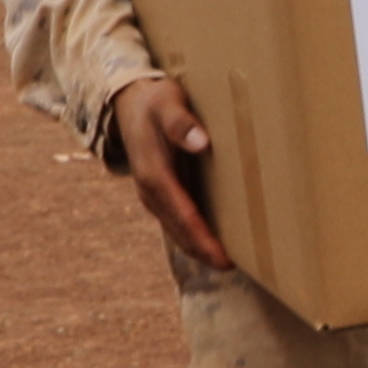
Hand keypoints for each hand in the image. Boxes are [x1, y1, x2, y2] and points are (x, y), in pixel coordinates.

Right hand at [106, 74, 229, 269]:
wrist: (128, 102)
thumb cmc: (154, 100)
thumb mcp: (167, 102)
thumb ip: (181, 122)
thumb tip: (200, 142)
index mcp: (153, 176)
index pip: (184, 217)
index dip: (205, 241)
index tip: (225, 259)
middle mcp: (150, 193)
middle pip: (181, 233)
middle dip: (206, 253)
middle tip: (238, 267)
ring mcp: (153, 196)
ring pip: (178, 232)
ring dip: (200, 248)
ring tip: (230, 260)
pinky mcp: (160, 194)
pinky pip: (177, 222)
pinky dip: (194, 236)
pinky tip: (214, 241)